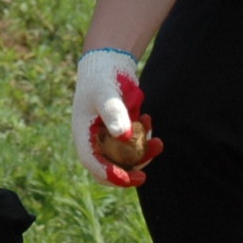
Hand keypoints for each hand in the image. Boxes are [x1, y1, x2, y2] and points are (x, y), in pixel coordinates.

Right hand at [73, 48, 161, 187]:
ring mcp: (107, 137)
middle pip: (107, 168)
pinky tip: (148, 118)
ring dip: (142, 156)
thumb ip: (114, 114)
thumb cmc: (102, 78)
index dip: (110, 174)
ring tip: (158, 142)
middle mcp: (93, 139)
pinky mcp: (121, 131)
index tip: (129, 178)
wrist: (108, 64)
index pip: (93, 162)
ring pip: (124, 159)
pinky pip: (133, 145)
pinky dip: (144, 139)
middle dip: (126, 174)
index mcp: (83, 134)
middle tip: (144, 177)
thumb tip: (125, 137)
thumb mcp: (106, 94)